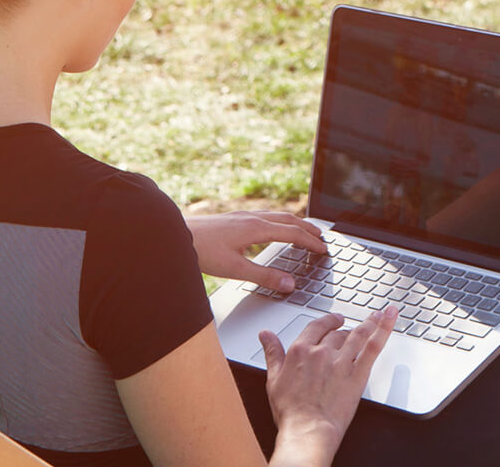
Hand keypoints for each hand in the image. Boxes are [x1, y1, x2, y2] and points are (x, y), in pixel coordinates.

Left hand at [187, 211, 327, 291]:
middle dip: (308, 229)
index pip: (293, 233)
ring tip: (304, 231)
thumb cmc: (202, 251)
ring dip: (295, 223)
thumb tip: (290, 283)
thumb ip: (265, 276)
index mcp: (257, 228)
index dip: (311, 242)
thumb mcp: (235, 269)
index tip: (324, 250)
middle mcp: (252, 218)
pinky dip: (280, 222)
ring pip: (277, 216)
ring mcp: (243, 216)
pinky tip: (273, 229)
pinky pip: (266, 216)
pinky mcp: (234, 219)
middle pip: (289, 219)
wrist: (175, 235)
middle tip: (323, 238)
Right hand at [260, 308, 396, 462]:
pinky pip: (374, 345)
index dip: (327, 322)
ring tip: (376, 315)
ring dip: (369, 322)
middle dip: (345, 329)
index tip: (333, 320)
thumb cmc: (291, 411)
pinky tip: (389, 318)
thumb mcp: (273, 379)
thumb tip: (265, 335)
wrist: (307, 429)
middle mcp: (322, 351)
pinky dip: (384, 328)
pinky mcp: (358, 373)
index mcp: (300, 350)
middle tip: (351, 327)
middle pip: (337, 332)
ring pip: (358, 334)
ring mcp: (341, 361)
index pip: (317, 326)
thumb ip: (272, 353)